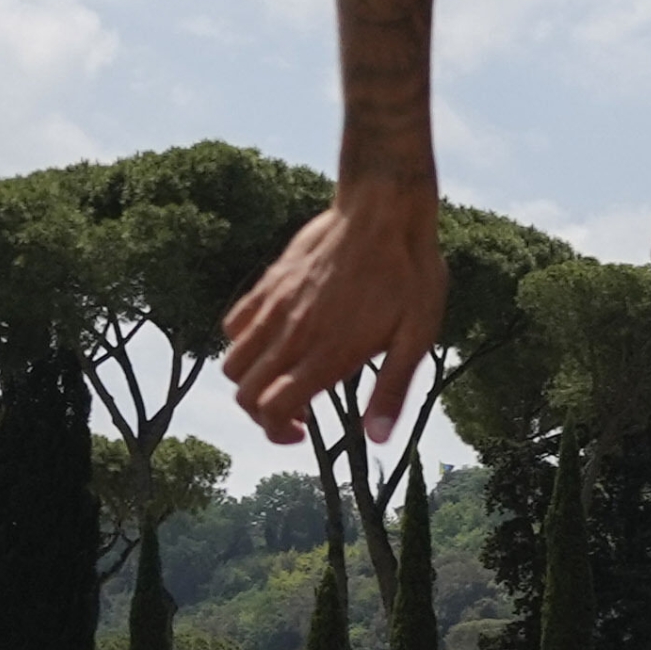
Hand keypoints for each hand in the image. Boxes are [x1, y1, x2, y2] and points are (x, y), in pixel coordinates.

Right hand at [222, 189, 448, 448]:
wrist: (383, 210)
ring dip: (250, 381)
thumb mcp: (417, 337)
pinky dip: (242, 343)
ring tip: (283, 378)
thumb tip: (378, 439)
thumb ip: (392, 390)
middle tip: (296, 413)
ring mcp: (275, 307)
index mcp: (326, 354)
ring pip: (233, 362)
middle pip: (246, 394)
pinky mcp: (269, 283)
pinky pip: (233, 324)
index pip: (272, 410)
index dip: (278, 432)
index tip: (303, 431)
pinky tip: (276, 339)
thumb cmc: (409, 274)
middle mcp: (292, 334)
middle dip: (262, 416)